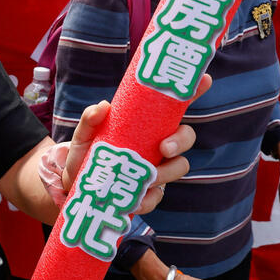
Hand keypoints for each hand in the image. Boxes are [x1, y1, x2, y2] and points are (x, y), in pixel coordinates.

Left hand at [63, 74, 208, 213]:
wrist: (75, 186)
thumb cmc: (86, 153)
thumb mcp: (84, 134)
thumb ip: (90, 120)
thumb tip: (103, 106)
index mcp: (146, 125)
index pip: (174, 106)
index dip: (192, 92)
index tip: (205, 79)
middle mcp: (157, 145)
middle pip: (185, 137)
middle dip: (181, 141)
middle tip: (165, 147)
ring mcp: (157, 168)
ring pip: (178, 167)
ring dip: (167, 172)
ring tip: (148, 178)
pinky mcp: (150, 193)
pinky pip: (158, 196)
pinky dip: (149, 198)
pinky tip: (136, 200)